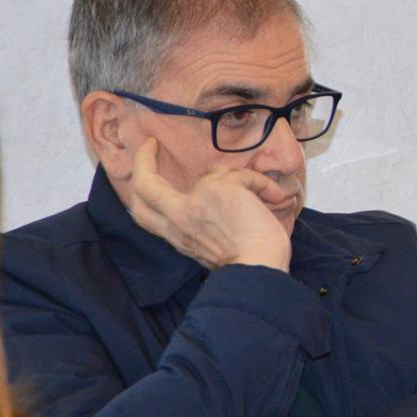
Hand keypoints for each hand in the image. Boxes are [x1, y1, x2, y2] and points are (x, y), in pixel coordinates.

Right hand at [124, 138, 292, 270]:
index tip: (147, 169)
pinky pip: (245, 176)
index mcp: (177, 235)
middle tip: (151, 145)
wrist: (260, 271)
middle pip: (144, 186)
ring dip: (242, 180)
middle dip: (142, 162)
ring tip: (264, 195)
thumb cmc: (248, 266)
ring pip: (216, 173)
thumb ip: (202, 222)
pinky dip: (263, 184)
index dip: (141, 188)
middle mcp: (179, 217)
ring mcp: (197, 200)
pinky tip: (275, 197)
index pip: (144, 211)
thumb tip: (216, 196)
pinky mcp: (222, 189)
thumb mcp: (213, 246)